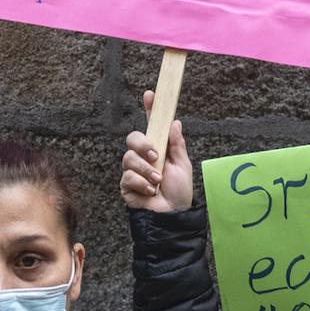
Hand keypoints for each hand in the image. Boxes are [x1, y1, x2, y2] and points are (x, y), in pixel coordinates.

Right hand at [121, 91, 193, 212]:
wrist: (172, 215)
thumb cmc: (179, 192)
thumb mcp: (183, 166)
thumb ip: (177, 145)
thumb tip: (175, 122)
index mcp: (158, 149)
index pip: (151, 125)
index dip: (150, 109)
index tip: (150, 95)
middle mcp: (143, 157)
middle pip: (132, 138)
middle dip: (143, 145)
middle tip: (155, 155)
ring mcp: (133, 171)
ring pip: (129, 158)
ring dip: (146, 170)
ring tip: (157, 180)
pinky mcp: (126, 185)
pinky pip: (127, 176)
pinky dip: (141, 183)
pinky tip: (150, 191)